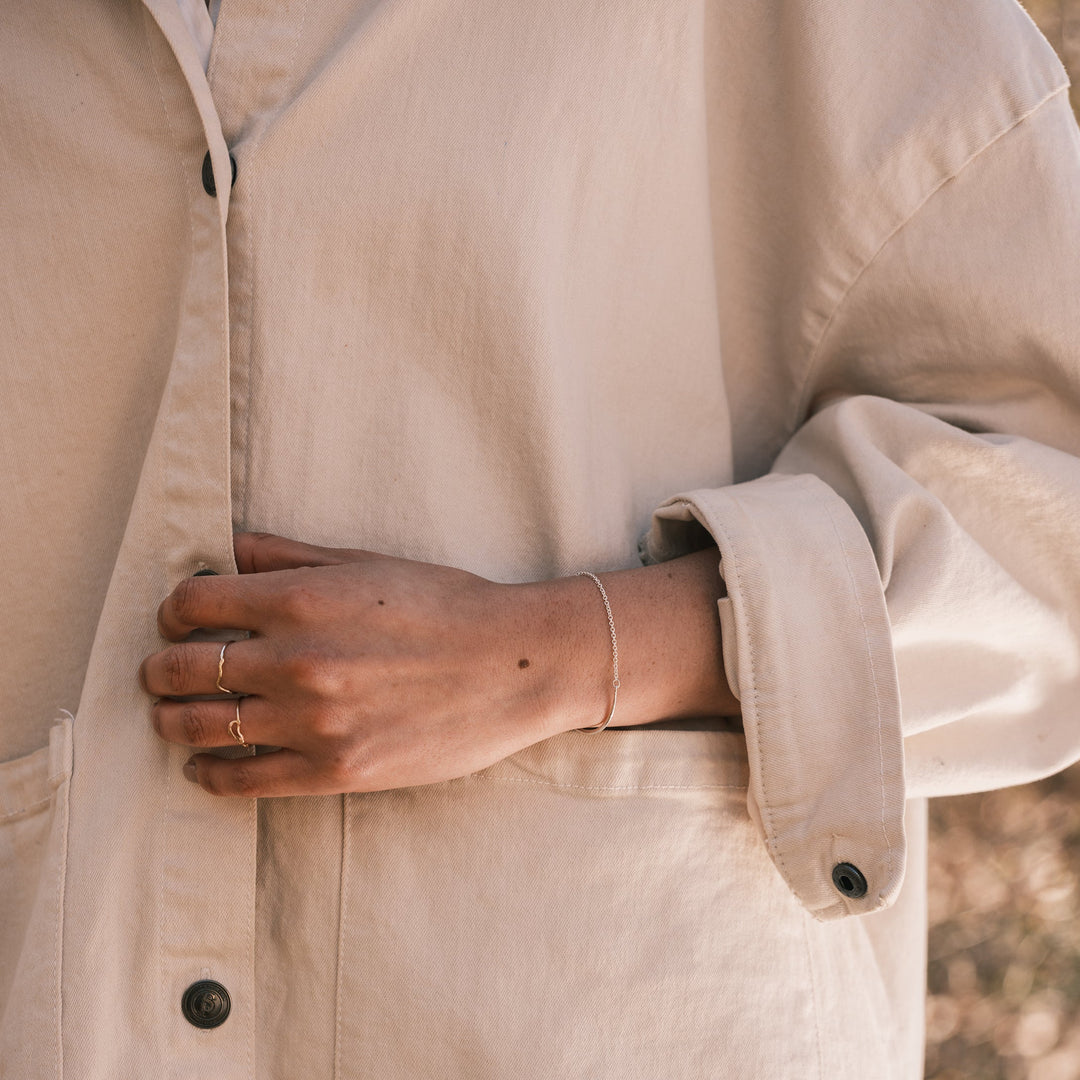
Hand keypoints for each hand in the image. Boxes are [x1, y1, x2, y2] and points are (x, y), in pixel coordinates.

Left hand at [140, 533, 587, 796]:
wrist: (513, 665)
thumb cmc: (447, 605)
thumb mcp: (368, 563)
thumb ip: (291, 556)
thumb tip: (231, 550)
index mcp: (300, 601)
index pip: (191, 602)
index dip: (173, 609)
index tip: (179, 618)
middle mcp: (295, 661)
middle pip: (183, 669)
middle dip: (161, 668)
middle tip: (162, 672)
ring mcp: (312, 722)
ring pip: (200, 728)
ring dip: (173, 721)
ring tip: (173, 718)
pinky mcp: (334, 770)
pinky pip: (242, 780)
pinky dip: (210, 774)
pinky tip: (204, 767)